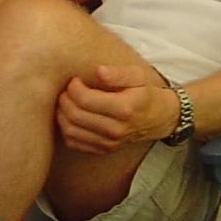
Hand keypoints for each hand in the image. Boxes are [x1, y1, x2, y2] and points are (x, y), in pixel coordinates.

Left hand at [57, 65, 173, 154]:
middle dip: (64, 99)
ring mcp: (109, 142)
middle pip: (74, 115)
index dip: (73, 87)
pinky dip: (66, 128)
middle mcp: (115, 129)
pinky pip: (74, 142)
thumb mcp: (137, 76)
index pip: (85, 100)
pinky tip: (70, 115)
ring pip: (70, 131)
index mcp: (123, 109)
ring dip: (61, 113)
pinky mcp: (103, 150)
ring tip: (67, 101)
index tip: (75, 80)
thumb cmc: (145, 93)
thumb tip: (98, 71)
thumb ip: (117, 73)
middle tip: (67, 89)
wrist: (159, 118)